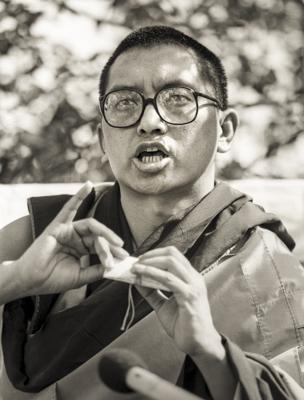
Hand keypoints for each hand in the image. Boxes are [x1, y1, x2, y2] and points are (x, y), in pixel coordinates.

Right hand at [14, 182, 127, 296]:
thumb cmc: (53, 279)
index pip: (100, 246)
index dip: (112, 252)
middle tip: (122, 253)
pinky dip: (79, 196)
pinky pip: (69, 208)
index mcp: (80, 248)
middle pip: (98, 236)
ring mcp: (67, 230)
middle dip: (111, 244)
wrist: (32, 281)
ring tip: (117, 242)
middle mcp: (75, 237)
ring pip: (91, 226)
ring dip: (105, 232)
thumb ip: (96, 270)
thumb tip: (114, 266)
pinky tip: (88, 185)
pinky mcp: (58, 226)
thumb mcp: (81, 276)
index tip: (123, 260)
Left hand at [132, 246, 221, 357]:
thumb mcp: (163, 305)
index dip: (155, 253)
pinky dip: (152, 274)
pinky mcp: (189, 296)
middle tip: (136, 262)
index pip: (174, 255)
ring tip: (135, 267)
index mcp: (190, 278)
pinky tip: (141, 276)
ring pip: (170, 263)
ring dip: (150, 263)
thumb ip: (151, 292)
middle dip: (151, 255)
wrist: (200, 345)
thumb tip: (135, 279)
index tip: (140, 259)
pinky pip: (169, 280)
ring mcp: (193, 286)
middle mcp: (194, 278)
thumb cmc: (184, 325)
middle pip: (172, 254)